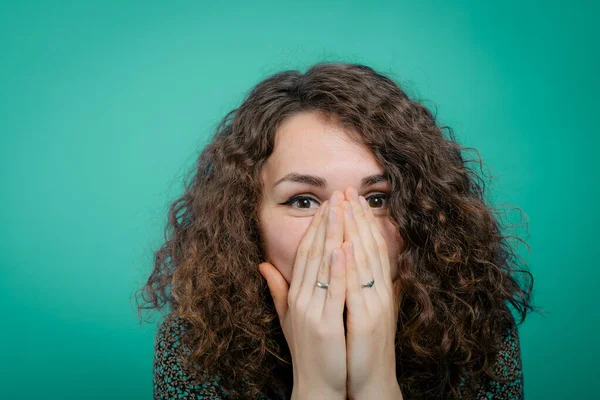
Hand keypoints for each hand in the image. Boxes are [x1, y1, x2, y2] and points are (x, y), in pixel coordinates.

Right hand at [259, 192, 346, 397]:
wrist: (315, 386)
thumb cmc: (308, 351)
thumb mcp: (289, 317)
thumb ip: (277, 289)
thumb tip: (262, 265)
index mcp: (296, 294)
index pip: (305, 253)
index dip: (316, 227)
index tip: (328, 205)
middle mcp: (300, 298)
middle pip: (313, 252)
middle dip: (325, 222)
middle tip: (336, 196)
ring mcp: (311, 310)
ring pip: (322, 265)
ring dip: (332, 234)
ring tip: (341, 209)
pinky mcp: (324, 324)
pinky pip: (331, 291)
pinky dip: (336, 268)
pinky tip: (342, 246)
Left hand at [341, 186, 402, 398]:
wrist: (368, 378)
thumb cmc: (360, 344)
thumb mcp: (357, 309)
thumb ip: (353, 286)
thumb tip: (349, 265)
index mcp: (375, 287)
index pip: (369, 247)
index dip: (360, 221)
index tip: (349, 198)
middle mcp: (379, 290)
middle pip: (369, 246)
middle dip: (358, 217)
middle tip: (348, 190)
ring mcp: (375, 303)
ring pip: (366, 260)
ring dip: (356, 231)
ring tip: (346, 206)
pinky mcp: (369, 319)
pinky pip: (359, 287)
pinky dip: (353, 265)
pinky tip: (346, 245)